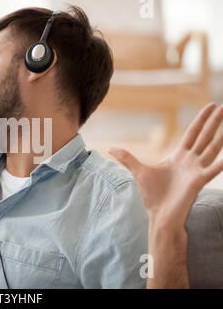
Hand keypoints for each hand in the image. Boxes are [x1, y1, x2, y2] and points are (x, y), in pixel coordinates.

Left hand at [108, 103, 222, 228]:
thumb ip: (126, 158)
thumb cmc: (152, 195)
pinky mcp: (198, 181)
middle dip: (214, 121)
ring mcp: (196, 170)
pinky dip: (222, 163)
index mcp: (179, 157)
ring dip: (221, 136)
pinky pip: (213, 169)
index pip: (193, 133)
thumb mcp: (138, 171)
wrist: (159, 215)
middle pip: (204, 136)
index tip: (210, 105)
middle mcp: (191, 161)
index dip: (202, 119)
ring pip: (212, 148)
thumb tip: (110, 148)